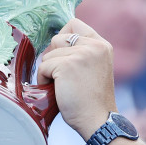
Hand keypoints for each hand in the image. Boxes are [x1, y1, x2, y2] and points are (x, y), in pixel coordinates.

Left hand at [37, 19, 116, 138]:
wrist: (98, 121)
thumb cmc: (92, 100)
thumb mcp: (93, 68)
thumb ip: (81, 52)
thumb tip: (53, 43)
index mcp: (102, 45)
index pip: (74, 24)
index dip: (63, 38)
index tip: (63, 56)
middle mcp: (94, 46)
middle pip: (58, 38)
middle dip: (54, 56)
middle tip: (64, 77)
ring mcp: (81, 54)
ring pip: (48, 53)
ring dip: (49, 70)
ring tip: (62, 86)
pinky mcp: (67, 65)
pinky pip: (43, 67)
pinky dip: (44, 80)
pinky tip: (57, 91)